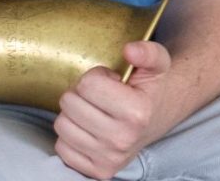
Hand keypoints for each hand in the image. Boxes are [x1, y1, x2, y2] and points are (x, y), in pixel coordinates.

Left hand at [53, 40, 171, 178]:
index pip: (88, 84)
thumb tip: (129, 50)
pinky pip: (61, 148)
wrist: (156, 119)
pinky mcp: (97, 171)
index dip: (96, 76)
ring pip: (61, 125)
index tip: (111, 81)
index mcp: (137, 113)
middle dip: (81, 92)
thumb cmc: (149, 88)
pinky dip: (71, 135)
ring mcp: (109, 159)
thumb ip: (147, 51)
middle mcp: (122, 140)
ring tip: (94, 110)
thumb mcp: (157, 63)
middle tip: (100, 95)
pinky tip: (88, 128)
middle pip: (70, 103)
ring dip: (74, 113)